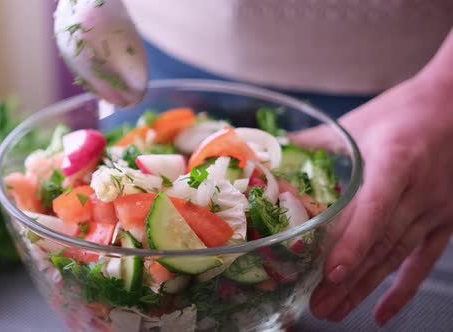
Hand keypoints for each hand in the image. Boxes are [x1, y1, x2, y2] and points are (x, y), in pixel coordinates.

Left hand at [306, 73, 452, 325]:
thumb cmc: (406, 110)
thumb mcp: (360, 121)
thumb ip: (316, 141)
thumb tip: (274, 151)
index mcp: (396, 161)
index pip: (374, 210)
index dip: (353, 244)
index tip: (330, 273)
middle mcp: (419, 190)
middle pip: (381, 242)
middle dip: (348, 278)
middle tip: (317, 305)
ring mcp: (436, 209)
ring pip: (396, 256)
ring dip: (364, 288)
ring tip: (334, 310)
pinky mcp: (446, 220)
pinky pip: (423, 261)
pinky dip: (402, 289)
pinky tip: (381, 313)